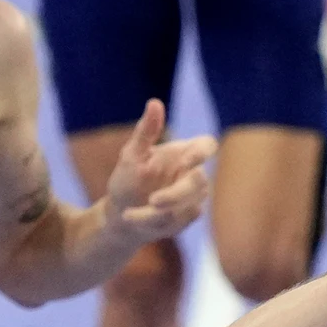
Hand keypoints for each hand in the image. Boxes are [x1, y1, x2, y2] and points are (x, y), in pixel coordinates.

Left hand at [102, 99, 214, 243]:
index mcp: (184, 153)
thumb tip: (154, 103)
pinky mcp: (187, 218)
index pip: (207, 146)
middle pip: (199, 182)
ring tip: (128, 215)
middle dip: (176, 194)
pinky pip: (178, 222)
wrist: (119, 214)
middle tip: (153, 202)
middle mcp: (193, 174)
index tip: (187, 161)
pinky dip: (152, 223)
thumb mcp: (131, 155)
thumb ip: (145, 132)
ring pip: (187, 206)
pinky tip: (133, 221)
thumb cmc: (127, 179)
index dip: (203, 153)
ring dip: (157, 213)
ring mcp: (194, 198)